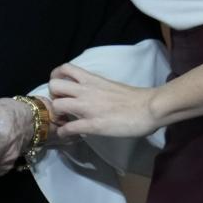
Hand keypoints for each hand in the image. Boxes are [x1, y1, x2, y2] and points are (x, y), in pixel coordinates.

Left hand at [48, 63, 163, 138]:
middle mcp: (86, 90)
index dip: (56, 76)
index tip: (60, 86)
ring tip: (62, 119)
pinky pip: (69, 128)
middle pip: (54, 85)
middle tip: (60, 103)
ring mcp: (88, 108)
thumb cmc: (135, 97)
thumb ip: (96, 88)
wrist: (149, 107)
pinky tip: (67, 134)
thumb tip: (89, 95)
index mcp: (92, 79)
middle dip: (52, 95)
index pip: (65, 68)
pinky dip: (64, 132)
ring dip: (56, 114)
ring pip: (57, 105)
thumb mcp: (110, 86)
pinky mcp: (93, 124)